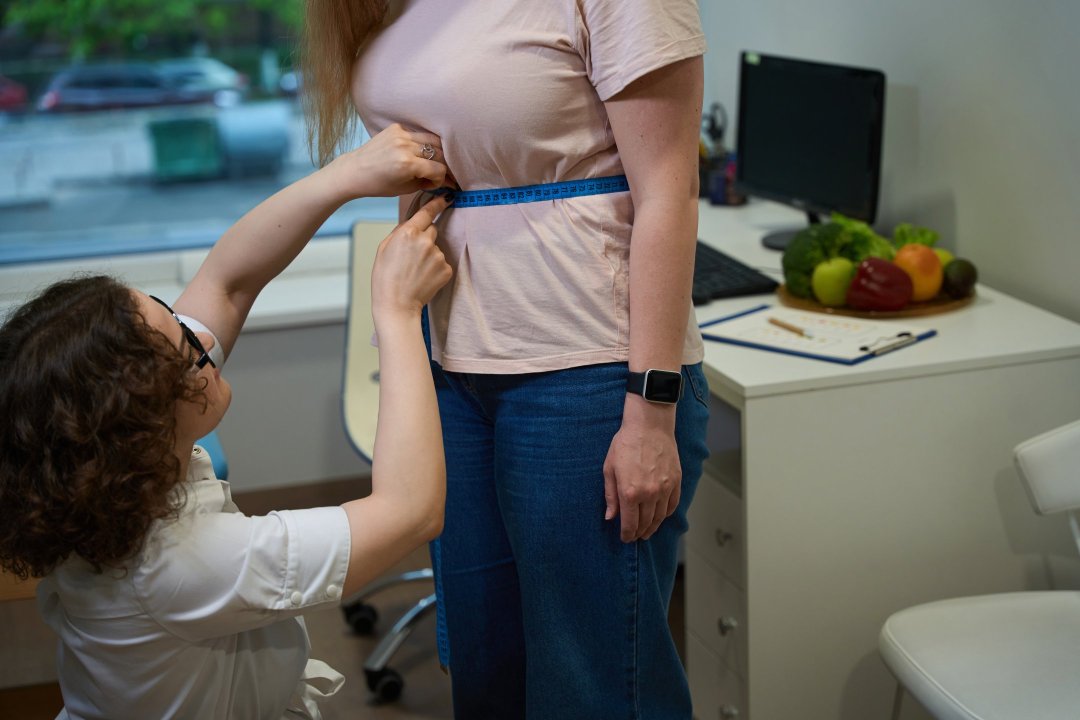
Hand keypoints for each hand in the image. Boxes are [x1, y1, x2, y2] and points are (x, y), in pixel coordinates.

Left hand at [327, 123, 454, 199]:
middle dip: (442, 165)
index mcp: (407, 164)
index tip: (436, 183)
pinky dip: (421, 143)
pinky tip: (416, 152)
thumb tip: (447, 180)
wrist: (354, 170)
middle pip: (439, 153)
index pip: (439, 169)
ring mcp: (400, 134)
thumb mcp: (405, 189)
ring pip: (432, 140)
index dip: (441, 179)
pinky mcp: (396, 128)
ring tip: (431, 161)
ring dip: (435, 152)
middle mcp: (405, 146)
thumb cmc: (378, 184)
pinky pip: (418, 134)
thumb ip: (428, 182)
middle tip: (439, 172)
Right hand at [372, 195, 452, 321]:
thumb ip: (400, 231)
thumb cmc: (385, 277)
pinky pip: (442, 263)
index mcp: (408, 233)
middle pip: (431, 231)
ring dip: (428, 255)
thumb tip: (411, 224)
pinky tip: (423, 278)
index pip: (426, 213)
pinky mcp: (446, 269)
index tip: (446, 198)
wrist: (397, 304)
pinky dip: (435, 269)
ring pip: (436, 248)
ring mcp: (438, 256)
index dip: (437, 204)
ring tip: (414, 271)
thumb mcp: (384, 248)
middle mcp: (426, 241)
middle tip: (411, 256)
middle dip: (424, 238)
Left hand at [603, 397, 680, 542]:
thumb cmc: (626, 443)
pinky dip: (666, 514)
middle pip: (646, 523)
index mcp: (630, 492)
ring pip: (660, 517)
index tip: (625, 538)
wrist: (649, 426)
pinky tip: (660, 516)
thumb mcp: (609, 468)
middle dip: (639, 533)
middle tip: (635, 537)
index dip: (627, 535)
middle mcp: (649, 494)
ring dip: (653, 527)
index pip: (630, 524)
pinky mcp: (676, 481)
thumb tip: (610, 517)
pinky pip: (672, 505)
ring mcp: (665, 489)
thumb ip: (610, 496)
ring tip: (647, 531)